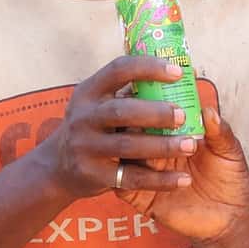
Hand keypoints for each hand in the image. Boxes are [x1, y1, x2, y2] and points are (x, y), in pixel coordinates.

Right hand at [31, 56, 198, 199]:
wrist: (57, 167)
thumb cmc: (94, 127)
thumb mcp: (100, 104)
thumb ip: (132, 92)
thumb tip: (182, 74)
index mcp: (89, 92)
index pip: (119, 70)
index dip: (149, 68)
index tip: (178, 72)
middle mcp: (83, 117)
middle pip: (122, 111)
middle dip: (156, 112)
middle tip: (183, 115)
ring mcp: (85, 147)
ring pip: (128, 146)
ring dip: (163, 146)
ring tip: (190, 145)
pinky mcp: (93, 174)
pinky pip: (131, 178)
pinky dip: (160, 180)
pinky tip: (183, 179)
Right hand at [126, 107, 248, 245]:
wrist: (230, 218)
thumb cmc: (230, 180)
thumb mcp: (230, 152)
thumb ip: (220, 131)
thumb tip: (208, 110)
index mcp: (171, 133)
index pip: (151, 111)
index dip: (151, 100)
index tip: (163, 93)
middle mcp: (154, 149)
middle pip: (131, 128)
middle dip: (144, 121)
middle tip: (172, 122)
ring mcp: (145, 172)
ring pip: (125, 154)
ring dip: (148, 148)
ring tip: (186, 150)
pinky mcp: (141, 196)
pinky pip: (128, 185)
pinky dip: (149, 180)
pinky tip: (183, 180)